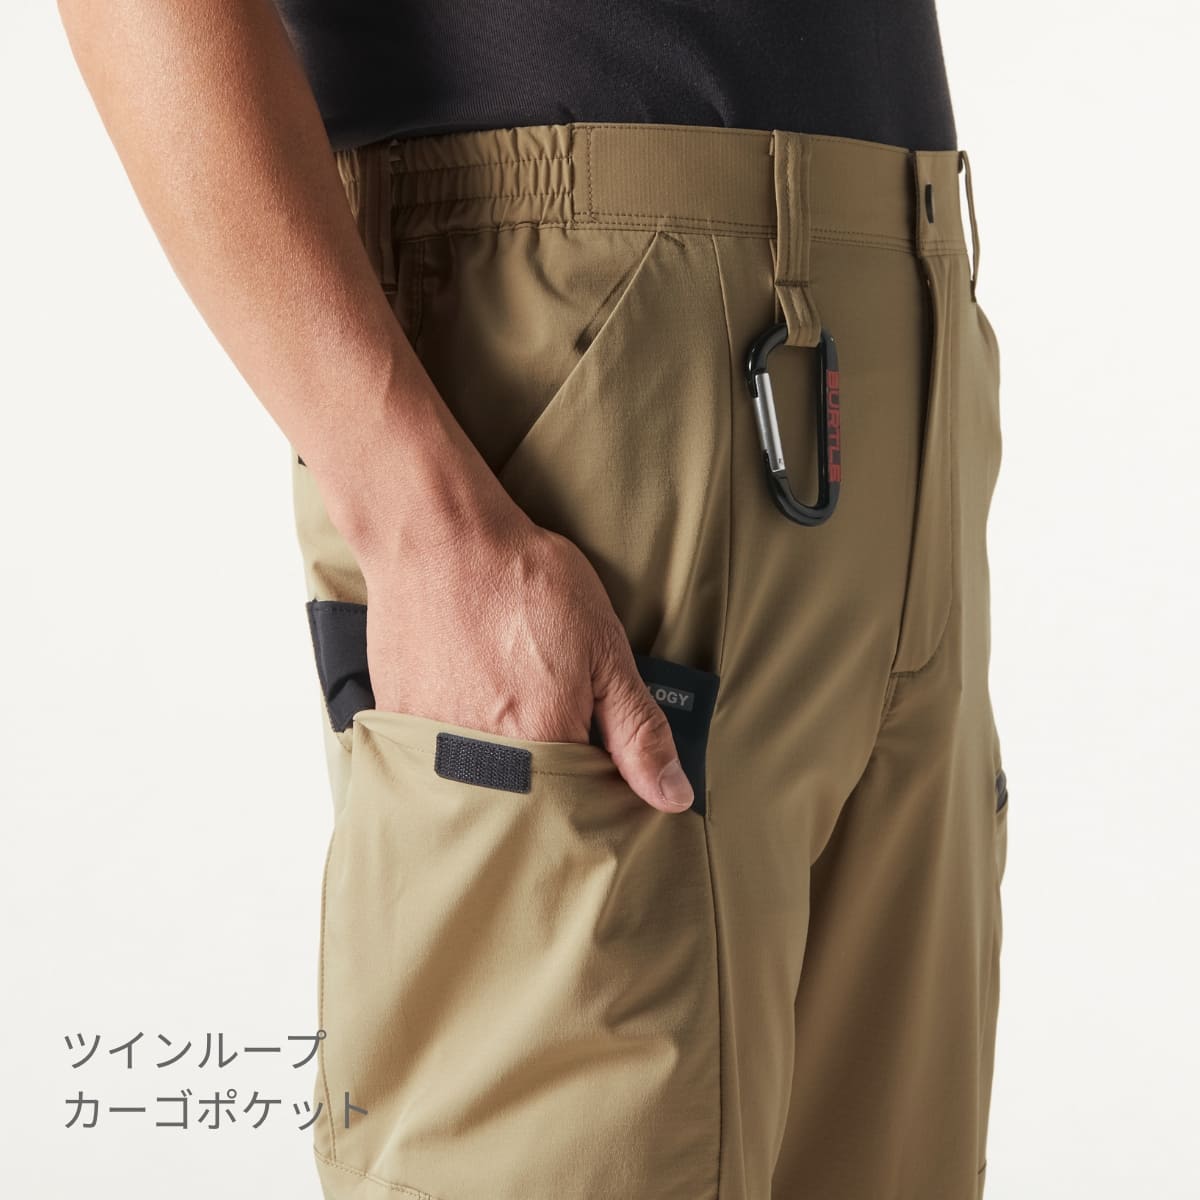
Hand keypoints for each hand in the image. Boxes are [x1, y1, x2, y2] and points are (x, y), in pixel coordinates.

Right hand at [360, 510, 694, 812]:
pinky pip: (433, 760)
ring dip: (497, 754)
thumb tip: (672, 796)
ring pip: (479, 782)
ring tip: (500, 689)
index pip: (581, 805)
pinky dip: (454, 738)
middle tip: (538, 697)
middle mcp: (484, 762)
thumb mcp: (604, 647)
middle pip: (526, 801)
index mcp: (545, 747)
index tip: (591, 742)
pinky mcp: (397, 725)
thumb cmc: (523, 582)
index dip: (593, 777)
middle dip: (543, 763)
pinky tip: (465, 690)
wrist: (438, 537)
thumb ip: (636, 728)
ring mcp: (432, 747)